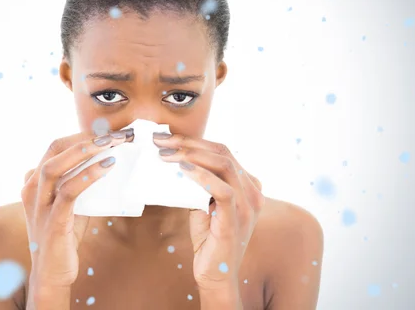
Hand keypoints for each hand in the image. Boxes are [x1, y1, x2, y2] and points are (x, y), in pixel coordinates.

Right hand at [21, 128, 133, 297]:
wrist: (51, 275)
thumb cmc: (63, 238)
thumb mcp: (72, 206)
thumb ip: (81, 186)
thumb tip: (109, 165)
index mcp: (35, 183)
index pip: (56, 148)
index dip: (80, 136)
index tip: (106, 132)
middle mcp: (32, 190)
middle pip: (54, 150)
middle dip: (84, 138)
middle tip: (113, 135)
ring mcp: (39, 205)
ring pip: (56, 166)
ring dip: (86, 152)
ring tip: (111, 144)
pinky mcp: (52, 221)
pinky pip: (68, 192)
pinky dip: (88, 176)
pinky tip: (106, 167)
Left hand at [153, 132, 263, 291]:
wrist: (216, 274)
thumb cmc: (209, 239)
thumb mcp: (203, 203)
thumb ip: (198, 183)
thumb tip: (175, 160)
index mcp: (248, 185)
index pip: (222, 151)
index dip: (195, 141)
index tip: (167, 138)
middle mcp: (253, 192)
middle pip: (223, 153)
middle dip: (189, 143)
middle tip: (161, 141)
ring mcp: (248, 206)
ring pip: (224, 165)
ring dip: (191, 155)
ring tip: (166, 153)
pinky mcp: (236, 220)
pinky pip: (223, 190)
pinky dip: (202, 176)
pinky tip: (182, 170)